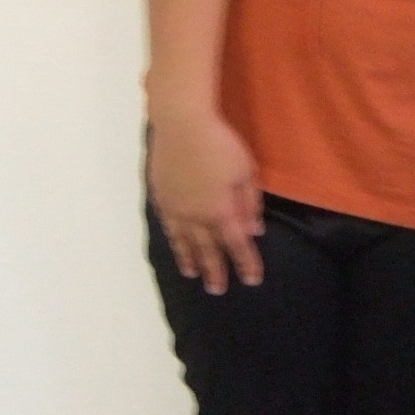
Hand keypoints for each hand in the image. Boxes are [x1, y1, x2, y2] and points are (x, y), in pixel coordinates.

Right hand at [148, 113, 265, 293]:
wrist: (181, 124)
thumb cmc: (221, 143)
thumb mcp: (246, 172)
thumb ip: (250, 204)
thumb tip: (253, 231)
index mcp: (220, 211)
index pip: (237, 245)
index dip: (246, 264)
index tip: (252, 280)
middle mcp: (196, 216)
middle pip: (207, 250)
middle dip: (215, 271)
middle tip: (218, 290)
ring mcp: (175, 208)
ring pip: (183, 242)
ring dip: (190, 260)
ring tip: (193, 275)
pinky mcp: (160, 197)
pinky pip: (168, 226)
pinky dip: (173, 240)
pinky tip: (176, 244)